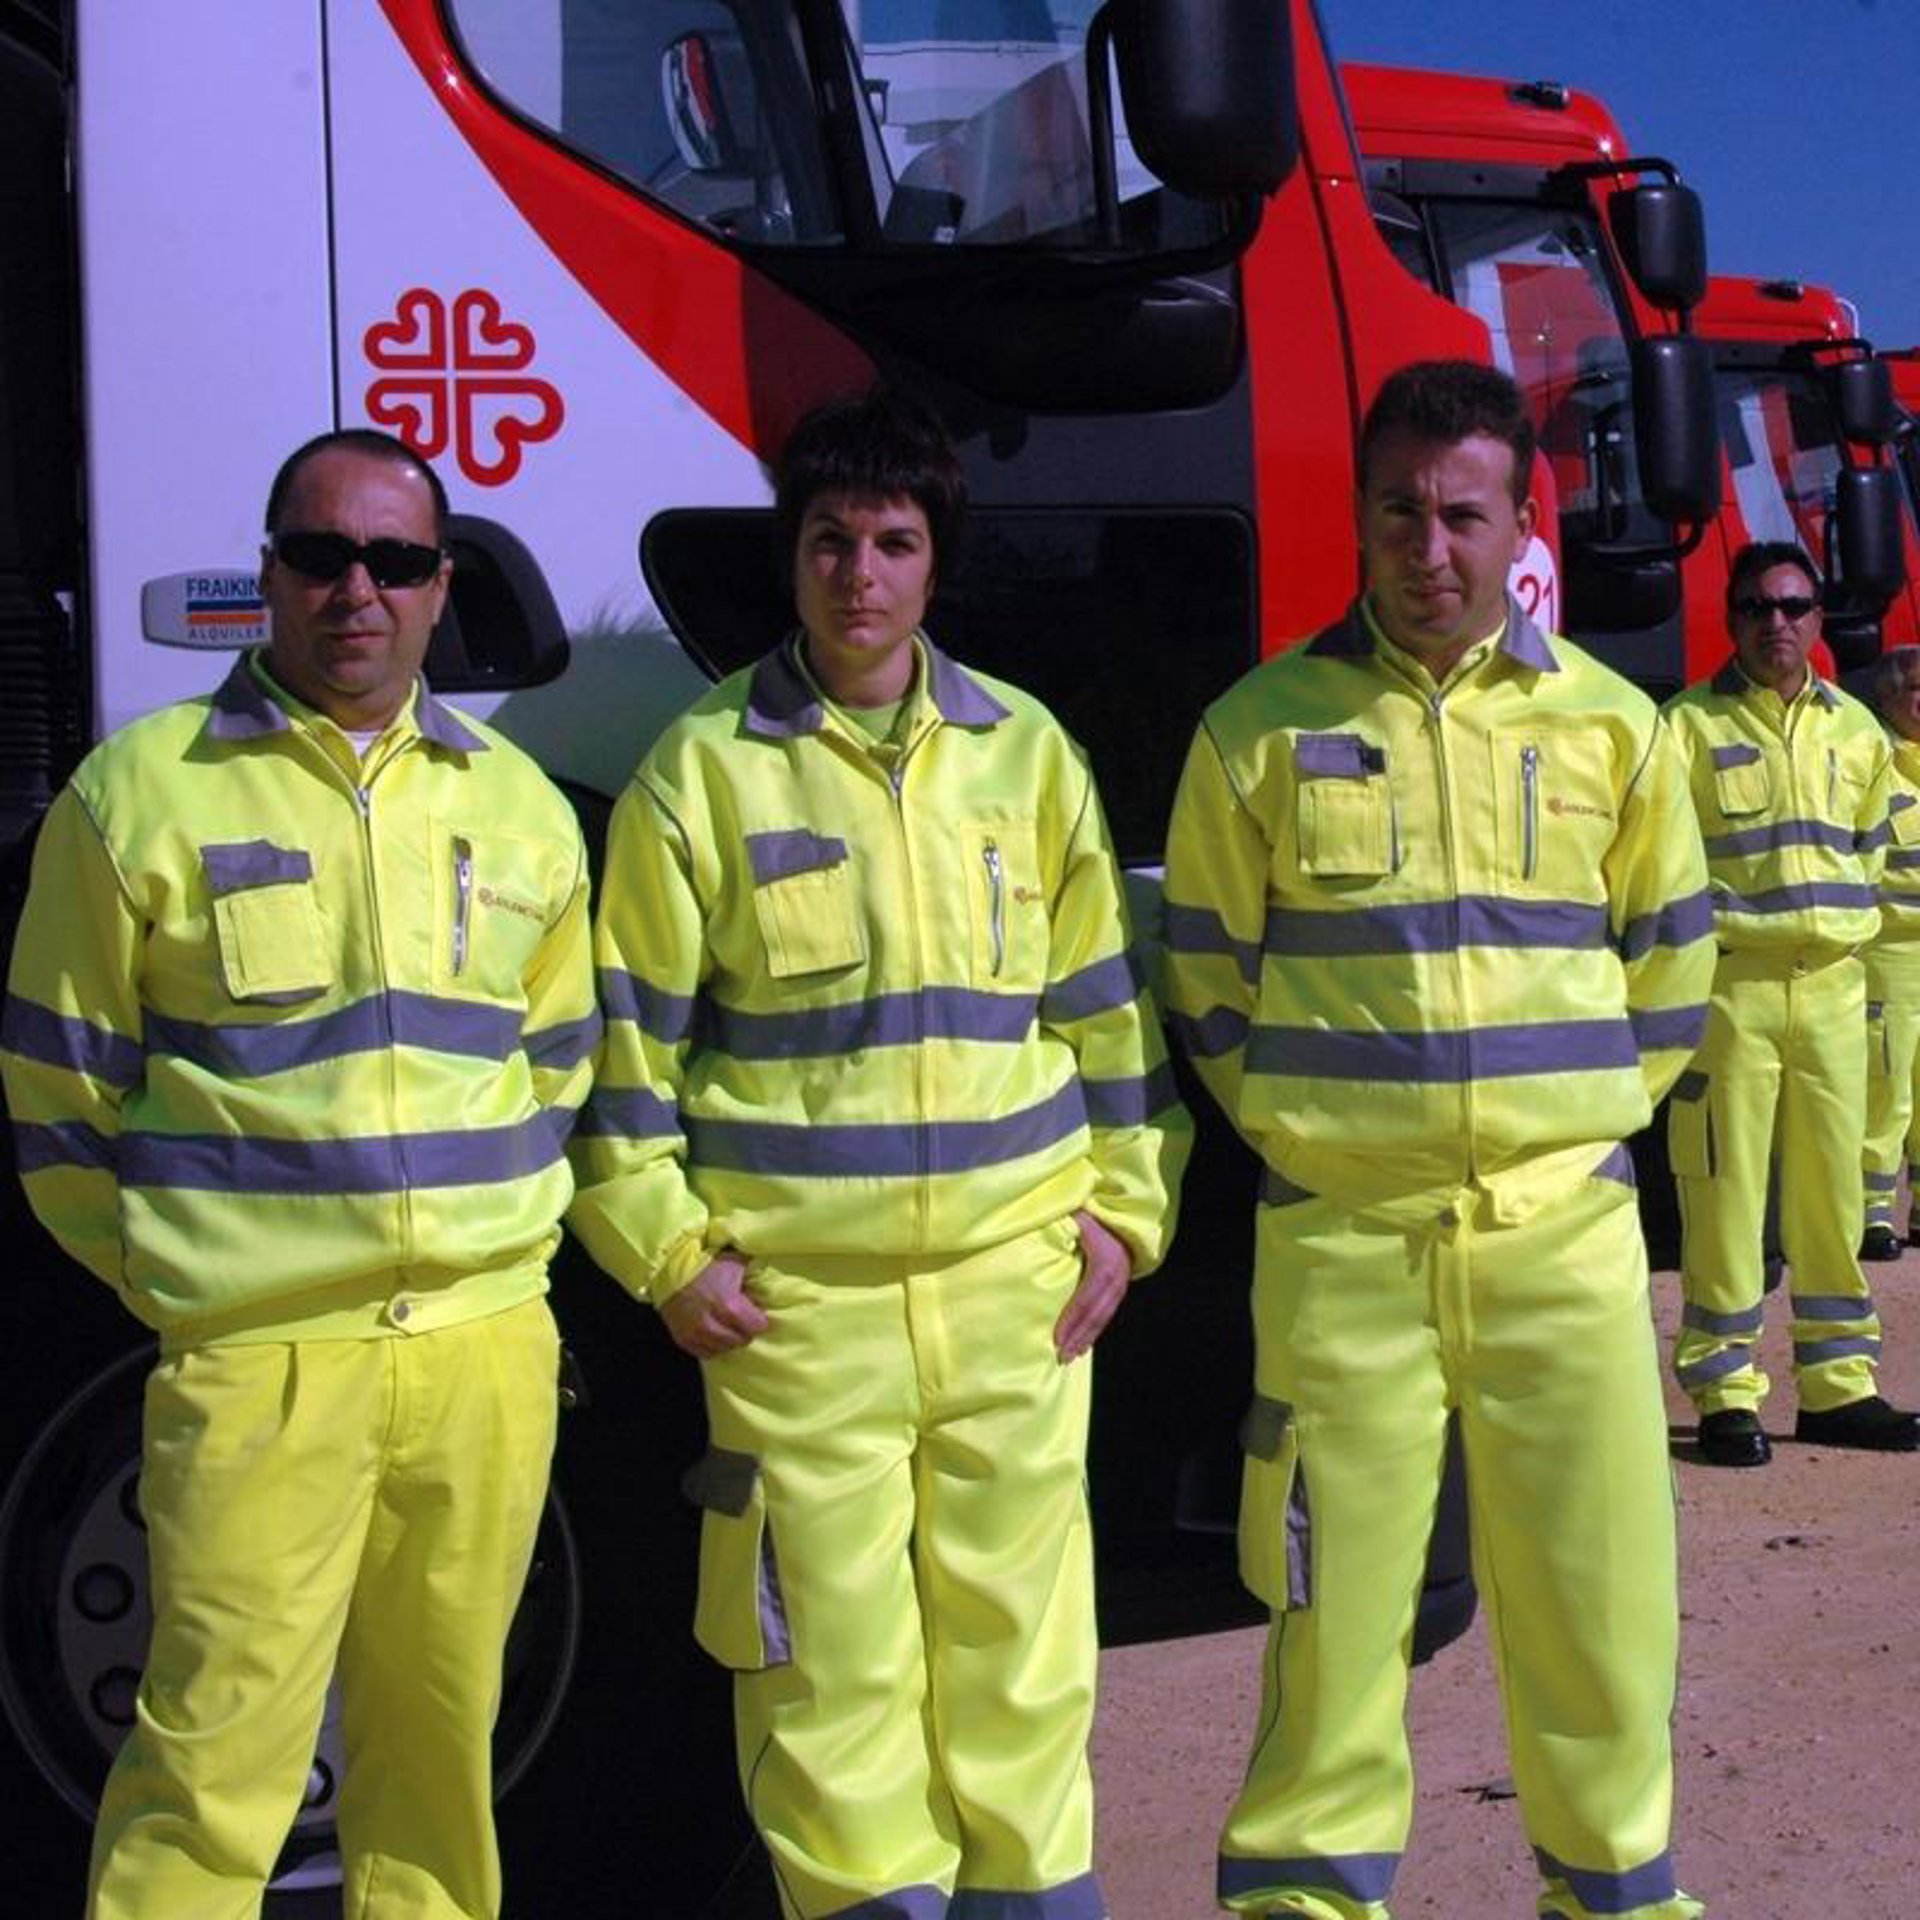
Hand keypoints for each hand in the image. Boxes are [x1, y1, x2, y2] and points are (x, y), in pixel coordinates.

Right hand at [659, 1251, 768, 1357]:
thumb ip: (753, 1270)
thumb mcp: (734, 1262)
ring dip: (729, 1339)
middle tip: (742, 1320)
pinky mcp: (684, 1340)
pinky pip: (706, 1353)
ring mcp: (697, 1334)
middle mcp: (713, 1325)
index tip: (756, 1313)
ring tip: (727, 1326)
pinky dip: (713, 1346)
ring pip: (725, 1349)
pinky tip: (714, 1333)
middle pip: (742, 1340)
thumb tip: (770, 1274)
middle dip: (745, 1330)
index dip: (759, 1319)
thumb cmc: (706, 1264)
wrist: (668, 1270)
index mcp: (730, 1306)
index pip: (758, 1327)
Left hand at [1054, 1210, 1132, 1362]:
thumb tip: (1034, 1228)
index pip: (1085, 1298)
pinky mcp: (1121, 1288)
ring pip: (1103, 1318)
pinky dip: (1094, 1331)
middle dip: (1077, 1337)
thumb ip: (1062, 1225)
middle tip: (1060, 1358)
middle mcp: (1117, 1277)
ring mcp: (1121, 1284)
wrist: (1122, 1214)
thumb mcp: (1079, 1214)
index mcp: (1105, 1262)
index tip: (1056, 1339)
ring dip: (1086, 1339)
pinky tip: (1083, 1345)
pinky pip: (1107, 1314)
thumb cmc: (1094, 1213)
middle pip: (1095, 1314)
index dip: (1071, 1320)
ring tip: (1070, 1357)